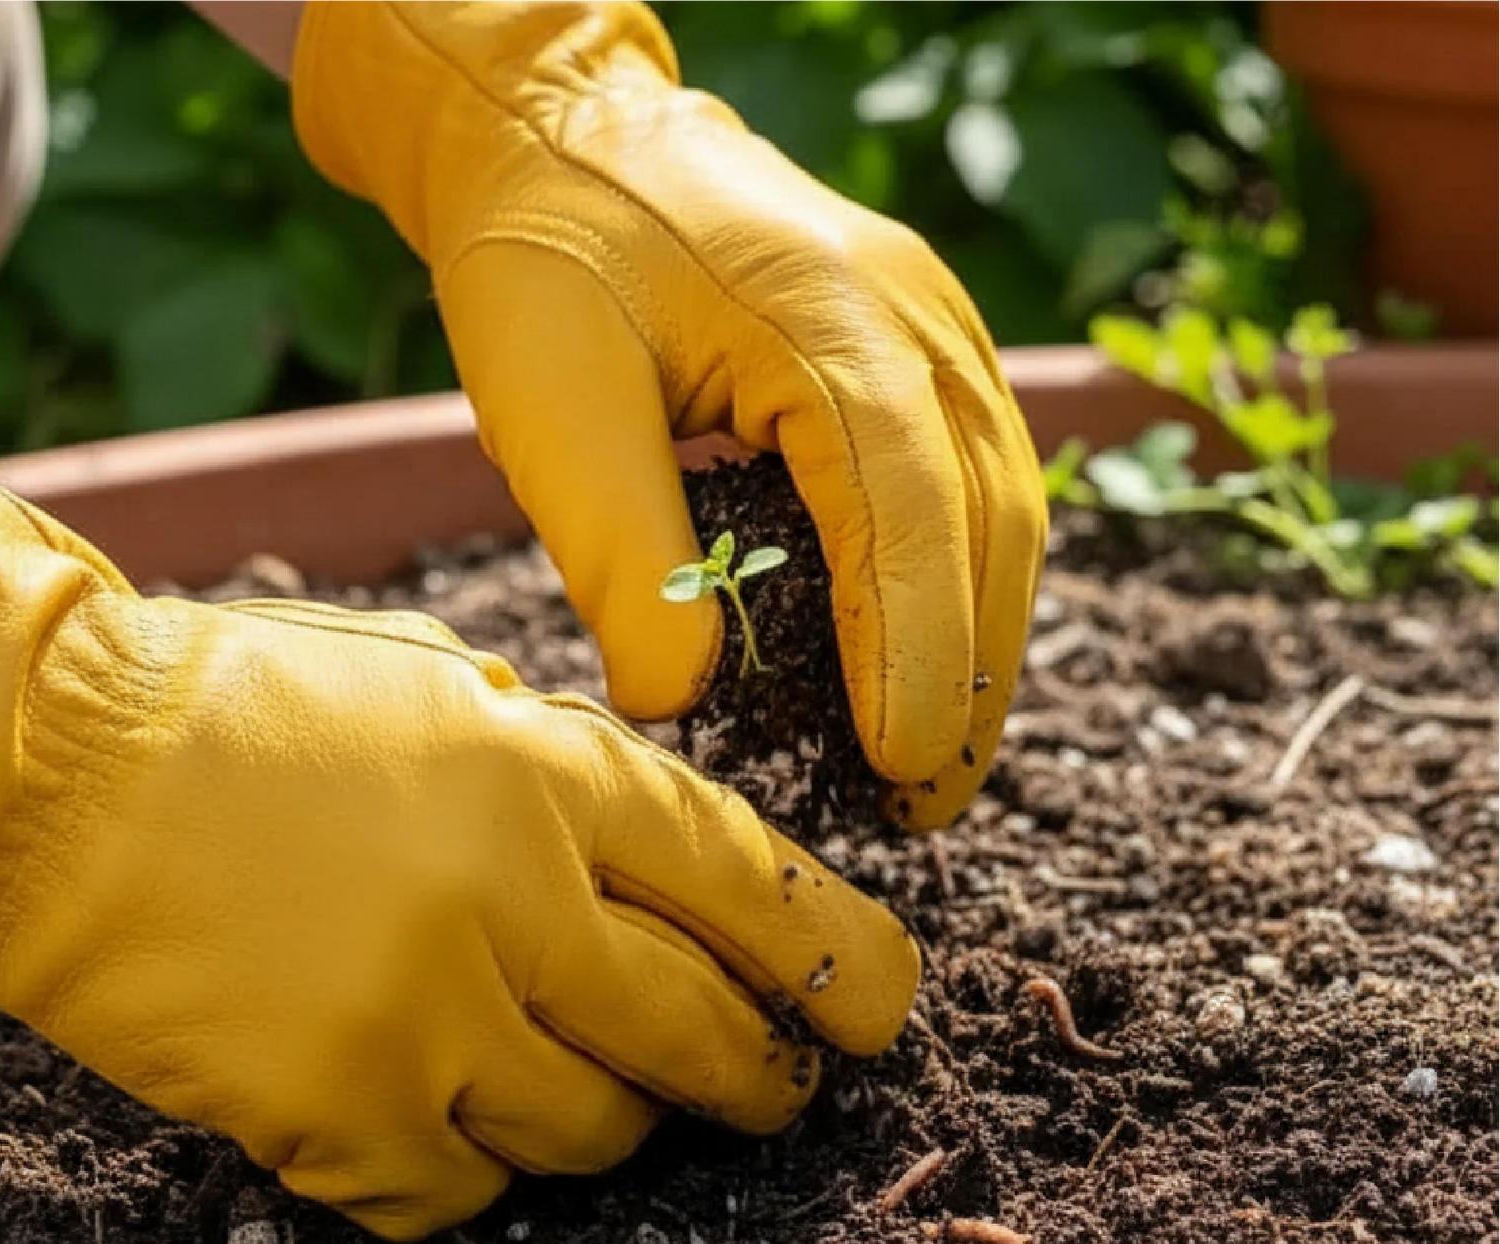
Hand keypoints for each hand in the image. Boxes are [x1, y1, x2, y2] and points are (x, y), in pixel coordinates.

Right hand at [0, 441, 920, 1240]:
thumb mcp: (428, 688)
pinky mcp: (331, 1117)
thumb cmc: (234, 705)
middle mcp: (510, 904)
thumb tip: (667, 876)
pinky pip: (457, 1196)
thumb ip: (557, 776)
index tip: (878, 1007)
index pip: (753, 888)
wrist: (40, 768)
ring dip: (597, 1119)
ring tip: (556, 1079)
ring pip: (590, 1136)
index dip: (841, 961)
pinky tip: (418, 1110)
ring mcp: (423, 1023)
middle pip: (700, 1041)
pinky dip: (460, 1169)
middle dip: (756, 1078)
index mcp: (545, 776)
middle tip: (764, 1088)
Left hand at [293, 0, 1047, 828]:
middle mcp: (915, 315)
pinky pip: (973, 468)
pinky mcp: (916, 337)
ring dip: (979, 632)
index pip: (910, 512)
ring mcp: (932, 318)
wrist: (562, 134)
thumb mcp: (549, 406)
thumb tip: (684, 706)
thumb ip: (623, 554)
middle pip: (989, 519)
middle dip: (969, 672)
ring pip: (1001, 500)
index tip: (902, 770)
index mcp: (833, 319)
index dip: (916, 653)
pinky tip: (922, 644)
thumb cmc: (547, 262)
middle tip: (927, 802)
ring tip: (934, 751)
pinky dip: (960, 569)